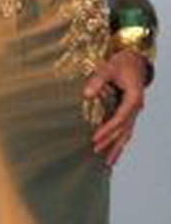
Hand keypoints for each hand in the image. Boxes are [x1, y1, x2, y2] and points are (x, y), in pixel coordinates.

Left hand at [86, 49, 148, 167]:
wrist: (135, 60)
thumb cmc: (121, 63)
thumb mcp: (108, 67)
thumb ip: (98, 80)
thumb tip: (86, 94)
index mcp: (134, 98)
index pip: (120, 118)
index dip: (108, 129)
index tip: (95, 138)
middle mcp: (136, 108)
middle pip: (124, 130)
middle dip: (111, 142)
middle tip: (96, 152)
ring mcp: (134, 111)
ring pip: (127, 134)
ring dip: (117, 147)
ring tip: (108, 163)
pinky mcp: (129, 112)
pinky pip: (125, 130)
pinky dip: (119, 141)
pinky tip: (113, 151)